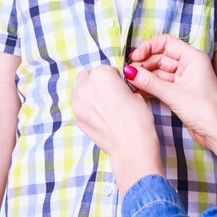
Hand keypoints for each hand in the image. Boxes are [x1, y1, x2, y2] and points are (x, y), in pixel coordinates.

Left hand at [71, 65, 163, 192]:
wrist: (131, 146)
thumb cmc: (138, 118)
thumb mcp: (135, 94)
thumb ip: (120, 86)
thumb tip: (116, 88)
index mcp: (101, 75)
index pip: (105, 69)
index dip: (114, 77)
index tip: (120, 86)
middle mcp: (85, 86)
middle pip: (86, 77)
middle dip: (96, 82)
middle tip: (109, 94)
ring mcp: (78, 104)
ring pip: (79, 92)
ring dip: (88, 94)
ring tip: (103, 106)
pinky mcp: (77, 120)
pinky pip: (80, 108)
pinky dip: (87, 110)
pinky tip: (101, 118)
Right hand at [127, 35, 216, 168]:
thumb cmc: (205, 111)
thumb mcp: (174, 95)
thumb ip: (149, 82)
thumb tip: (129, 71)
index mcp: (193, 57)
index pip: (166, 42)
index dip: (148, 48)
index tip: (134, 58)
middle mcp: (189, 64)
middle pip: (161, 56)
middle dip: (144, 64)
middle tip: (128, 74)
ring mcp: (185, 77)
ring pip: (160, 70)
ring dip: (145, 76)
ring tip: (130, 83)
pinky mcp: (181, 90)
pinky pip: (162, 83)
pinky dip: (151, 85)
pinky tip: (138, 90)